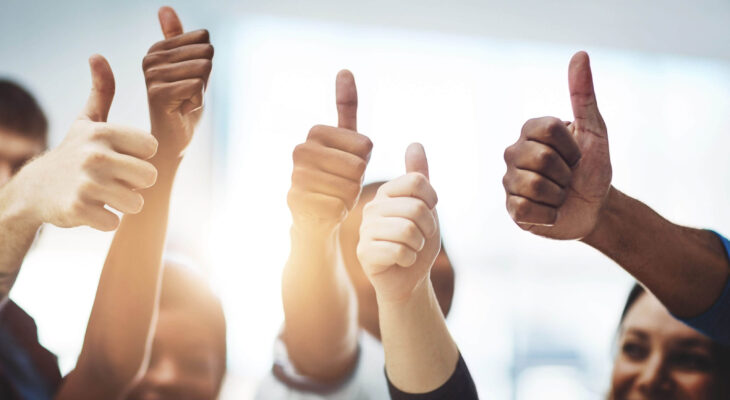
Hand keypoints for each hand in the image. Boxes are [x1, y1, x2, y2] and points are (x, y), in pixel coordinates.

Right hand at [14, 55, 157, 230]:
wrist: (35, 189)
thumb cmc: (73, 152)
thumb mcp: (86, 121)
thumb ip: (102, 91)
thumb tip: (98, 55)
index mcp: (103, 132)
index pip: (153, 148)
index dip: (141, 157)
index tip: (123, 156)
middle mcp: (95, 155)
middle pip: (150, 177)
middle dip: (136, 183)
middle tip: (114, 179)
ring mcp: (87, 183)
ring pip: (136, 203)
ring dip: (123, 203)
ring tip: (103, 194)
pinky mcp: (79, 209)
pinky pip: (115, 222)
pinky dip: (106, 220)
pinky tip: (91, 208)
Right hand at [143, 6, 212, 157]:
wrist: (173, 140)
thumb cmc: (184, 106)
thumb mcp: (188, 69)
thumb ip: (179, 39)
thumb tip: (164, 7)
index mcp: (158, 49)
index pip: (204, 40)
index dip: (205, 65)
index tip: (189, 82)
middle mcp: (151, 58)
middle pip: (206, 53)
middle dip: (205, 78)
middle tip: (188, 95)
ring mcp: (152, 75)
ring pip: (203, 69)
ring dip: (202, 92)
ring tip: (184, 102)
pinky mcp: (158, 92)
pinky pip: (198, 86)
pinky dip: (198, 102)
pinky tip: (183, 110)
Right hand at [287, 70, 372, 233]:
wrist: (314, 216)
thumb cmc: (335, 176)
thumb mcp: (346, 142)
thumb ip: (346, 108)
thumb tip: (345, 69)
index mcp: (315, 132)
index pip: (365, 146)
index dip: (364, 161)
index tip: (348, 166)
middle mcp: (300, 151)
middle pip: (358, 167)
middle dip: (357, 180)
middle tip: (341, 184)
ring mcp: (296, 177)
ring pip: (349, 187)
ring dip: (349, 197)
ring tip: (333, 196)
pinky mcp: (296, 203)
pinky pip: (339, 207)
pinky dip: (339, 212)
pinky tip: (327, 211)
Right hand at [357, 143, 439, 303]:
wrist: (408, 278)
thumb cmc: (417, 241)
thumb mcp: (425, 206)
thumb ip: (419, 176)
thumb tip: (415, 143)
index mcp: (386, 192)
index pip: (418, 182)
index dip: (432, 201)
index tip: (428, 214)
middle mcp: (372, 207)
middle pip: (416, 208)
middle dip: (427, 228)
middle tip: (419, 238)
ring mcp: (365, 230)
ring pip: (408, 230)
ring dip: (418, 245)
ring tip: (410, 249)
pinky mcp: (364, 252)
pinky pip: (399, 250)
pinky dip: (409, 259)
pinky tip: (400, 261)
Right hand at [503, 51, 611, 239]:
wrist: (594, 208)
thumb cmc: (593, 167)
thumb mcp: (594, 130)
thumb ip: (583, 94)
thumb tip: (580, 54)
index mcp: (530, 131)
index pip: (549, 130)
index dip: (572, 147)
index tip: (577, 155)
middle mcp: (513, 153)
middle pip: (542, 159)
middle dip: (567, 173)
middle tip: (569, 177)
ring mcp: (509, 181)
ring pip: (534, 186)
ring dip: (559, 195)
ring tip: (560, 194)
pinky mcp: (511, 209)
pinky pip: (526, 210)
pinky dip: (548, 215)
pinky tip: (551, 212)